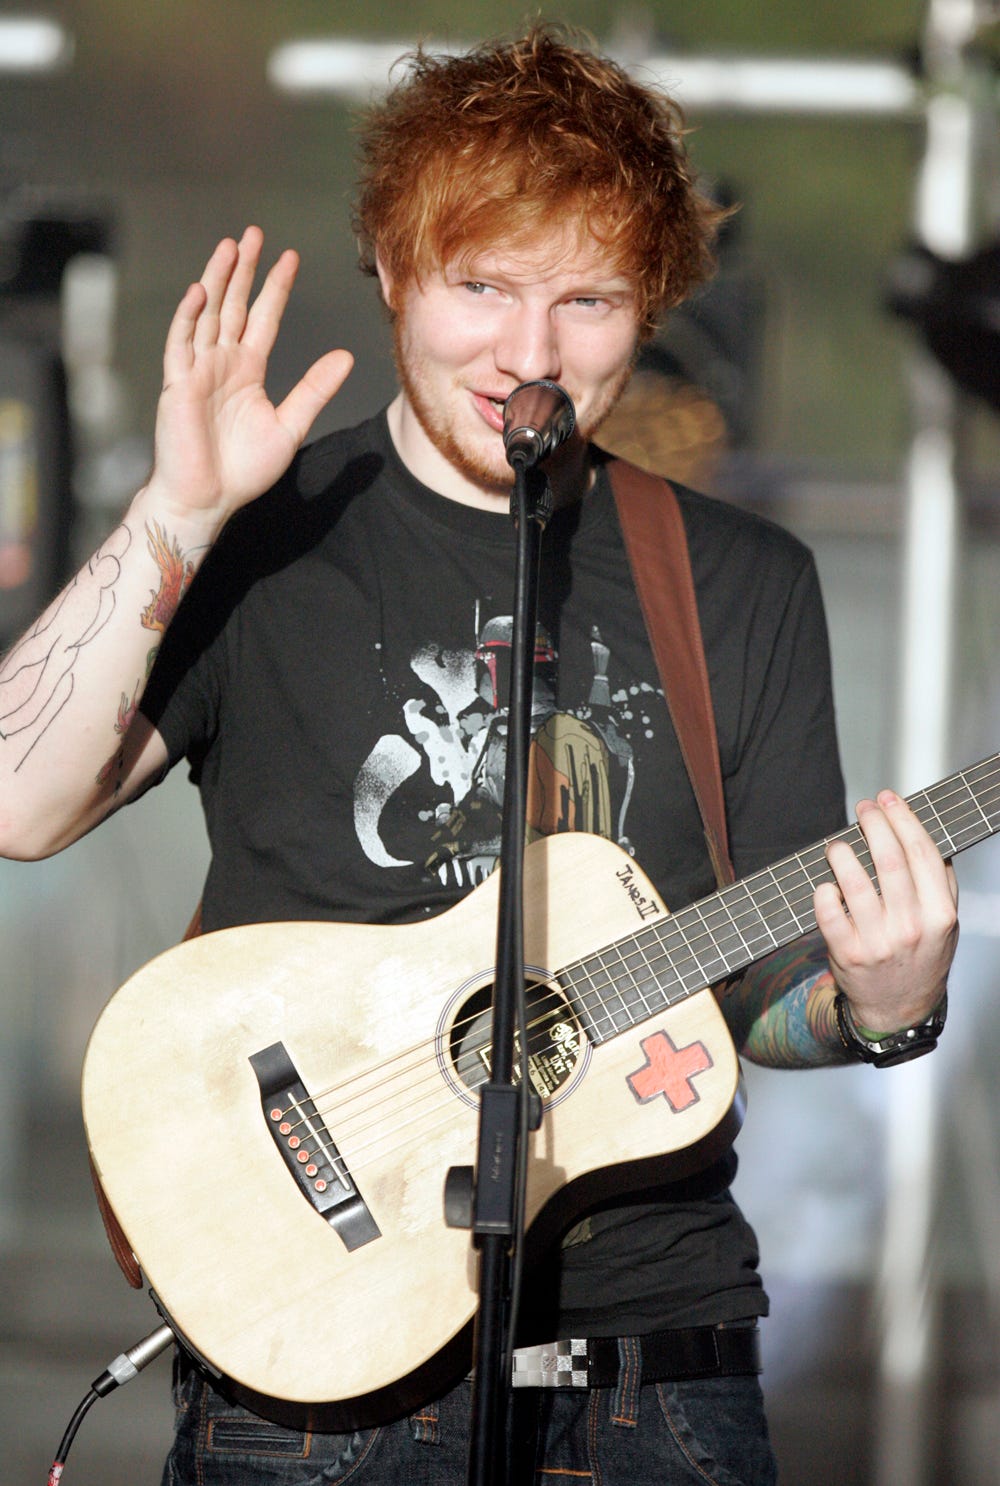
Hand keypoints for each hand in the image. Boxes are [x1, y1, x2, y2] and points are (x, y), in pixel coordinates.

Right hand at [148, 225, 353, 526]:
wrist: (209, 499)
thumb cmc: (244, 470)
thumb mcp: (290, 426)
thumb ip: (315, 390)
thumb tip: (346, 357)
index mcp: (248, 371)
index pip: (263, 318)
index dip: (275, 288)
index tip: (290, 258)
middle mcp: (222, 363)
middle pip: (234, 306)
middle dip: (244, 270)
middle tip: (255, 233)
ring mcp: (198, 371)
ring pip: (207, 314)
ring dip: (217, 280)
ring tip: (230, 246)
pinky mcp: (179, 385)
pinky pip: (182, 344)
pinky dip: (189, 317)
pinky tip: (201, 291)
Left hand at [814, 790, 957, 1034]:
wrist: (898, 1010)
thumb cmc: (920, 958)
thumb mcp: (943, 925)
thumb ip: (940, 885)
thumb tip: (925, 837)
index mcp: (939, 914)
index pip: (922, 853)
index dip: (903, 819)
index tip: (888, 799)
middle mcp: (910, 927)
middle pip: (889, 860)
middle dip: (874, 824)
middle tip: (864, 809)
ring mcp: (877, 942)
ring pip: (855, 882)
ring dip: (843, 853)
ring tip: (838, 845)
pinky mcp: (847, 954)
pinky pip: (828, 913)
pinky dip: (824, 892)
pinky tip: (826, 883)